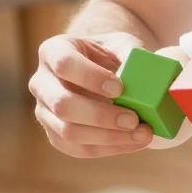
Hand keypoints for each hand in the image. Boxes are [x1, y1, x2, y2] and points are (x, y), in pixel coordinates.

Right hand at [29, 31, 154, 157]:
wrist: (100, 70)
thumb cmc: (109, 55)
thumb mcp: (120, 44)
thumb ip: (131, 54)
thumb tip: (150, 72)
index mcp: (53, 51)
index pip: (64, 64)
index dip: (90, 77)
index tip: (120, 88)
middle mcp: (41, 82)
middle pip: (62, 104)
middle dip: (100, 116)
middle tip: (133, 119)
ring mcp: (44, 111)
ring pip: (68, 132)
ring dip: (108, 137)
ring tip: (141, 134)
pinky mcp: (55, 134)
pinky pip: (78, 149)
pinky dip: (109, 148)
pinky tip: (133, 142)